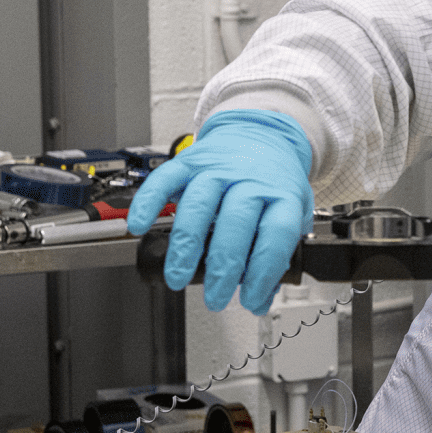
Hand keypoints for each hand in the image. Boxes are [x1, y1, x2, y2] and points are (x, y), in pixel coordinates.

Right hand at [127, 110, 314, 313]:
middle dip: (223, 269)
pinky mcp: (190, 161)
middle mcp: (250, 180)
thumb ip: (279, 253)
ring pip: (199, 206)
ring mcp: (218, 169)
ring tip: (178, 277)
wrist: (261, 133)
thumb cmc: (275, 180)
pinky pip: (165, 179)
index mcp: (282, 194)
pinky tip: (139, 226)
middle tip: (215, 298)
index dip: (263, 272)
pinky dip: (148, 203)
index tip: (251, 299)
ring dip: (186, 247)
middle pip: (235, 224)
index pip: (275, 236)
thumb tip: (261, 298)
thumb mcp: (292, 212)